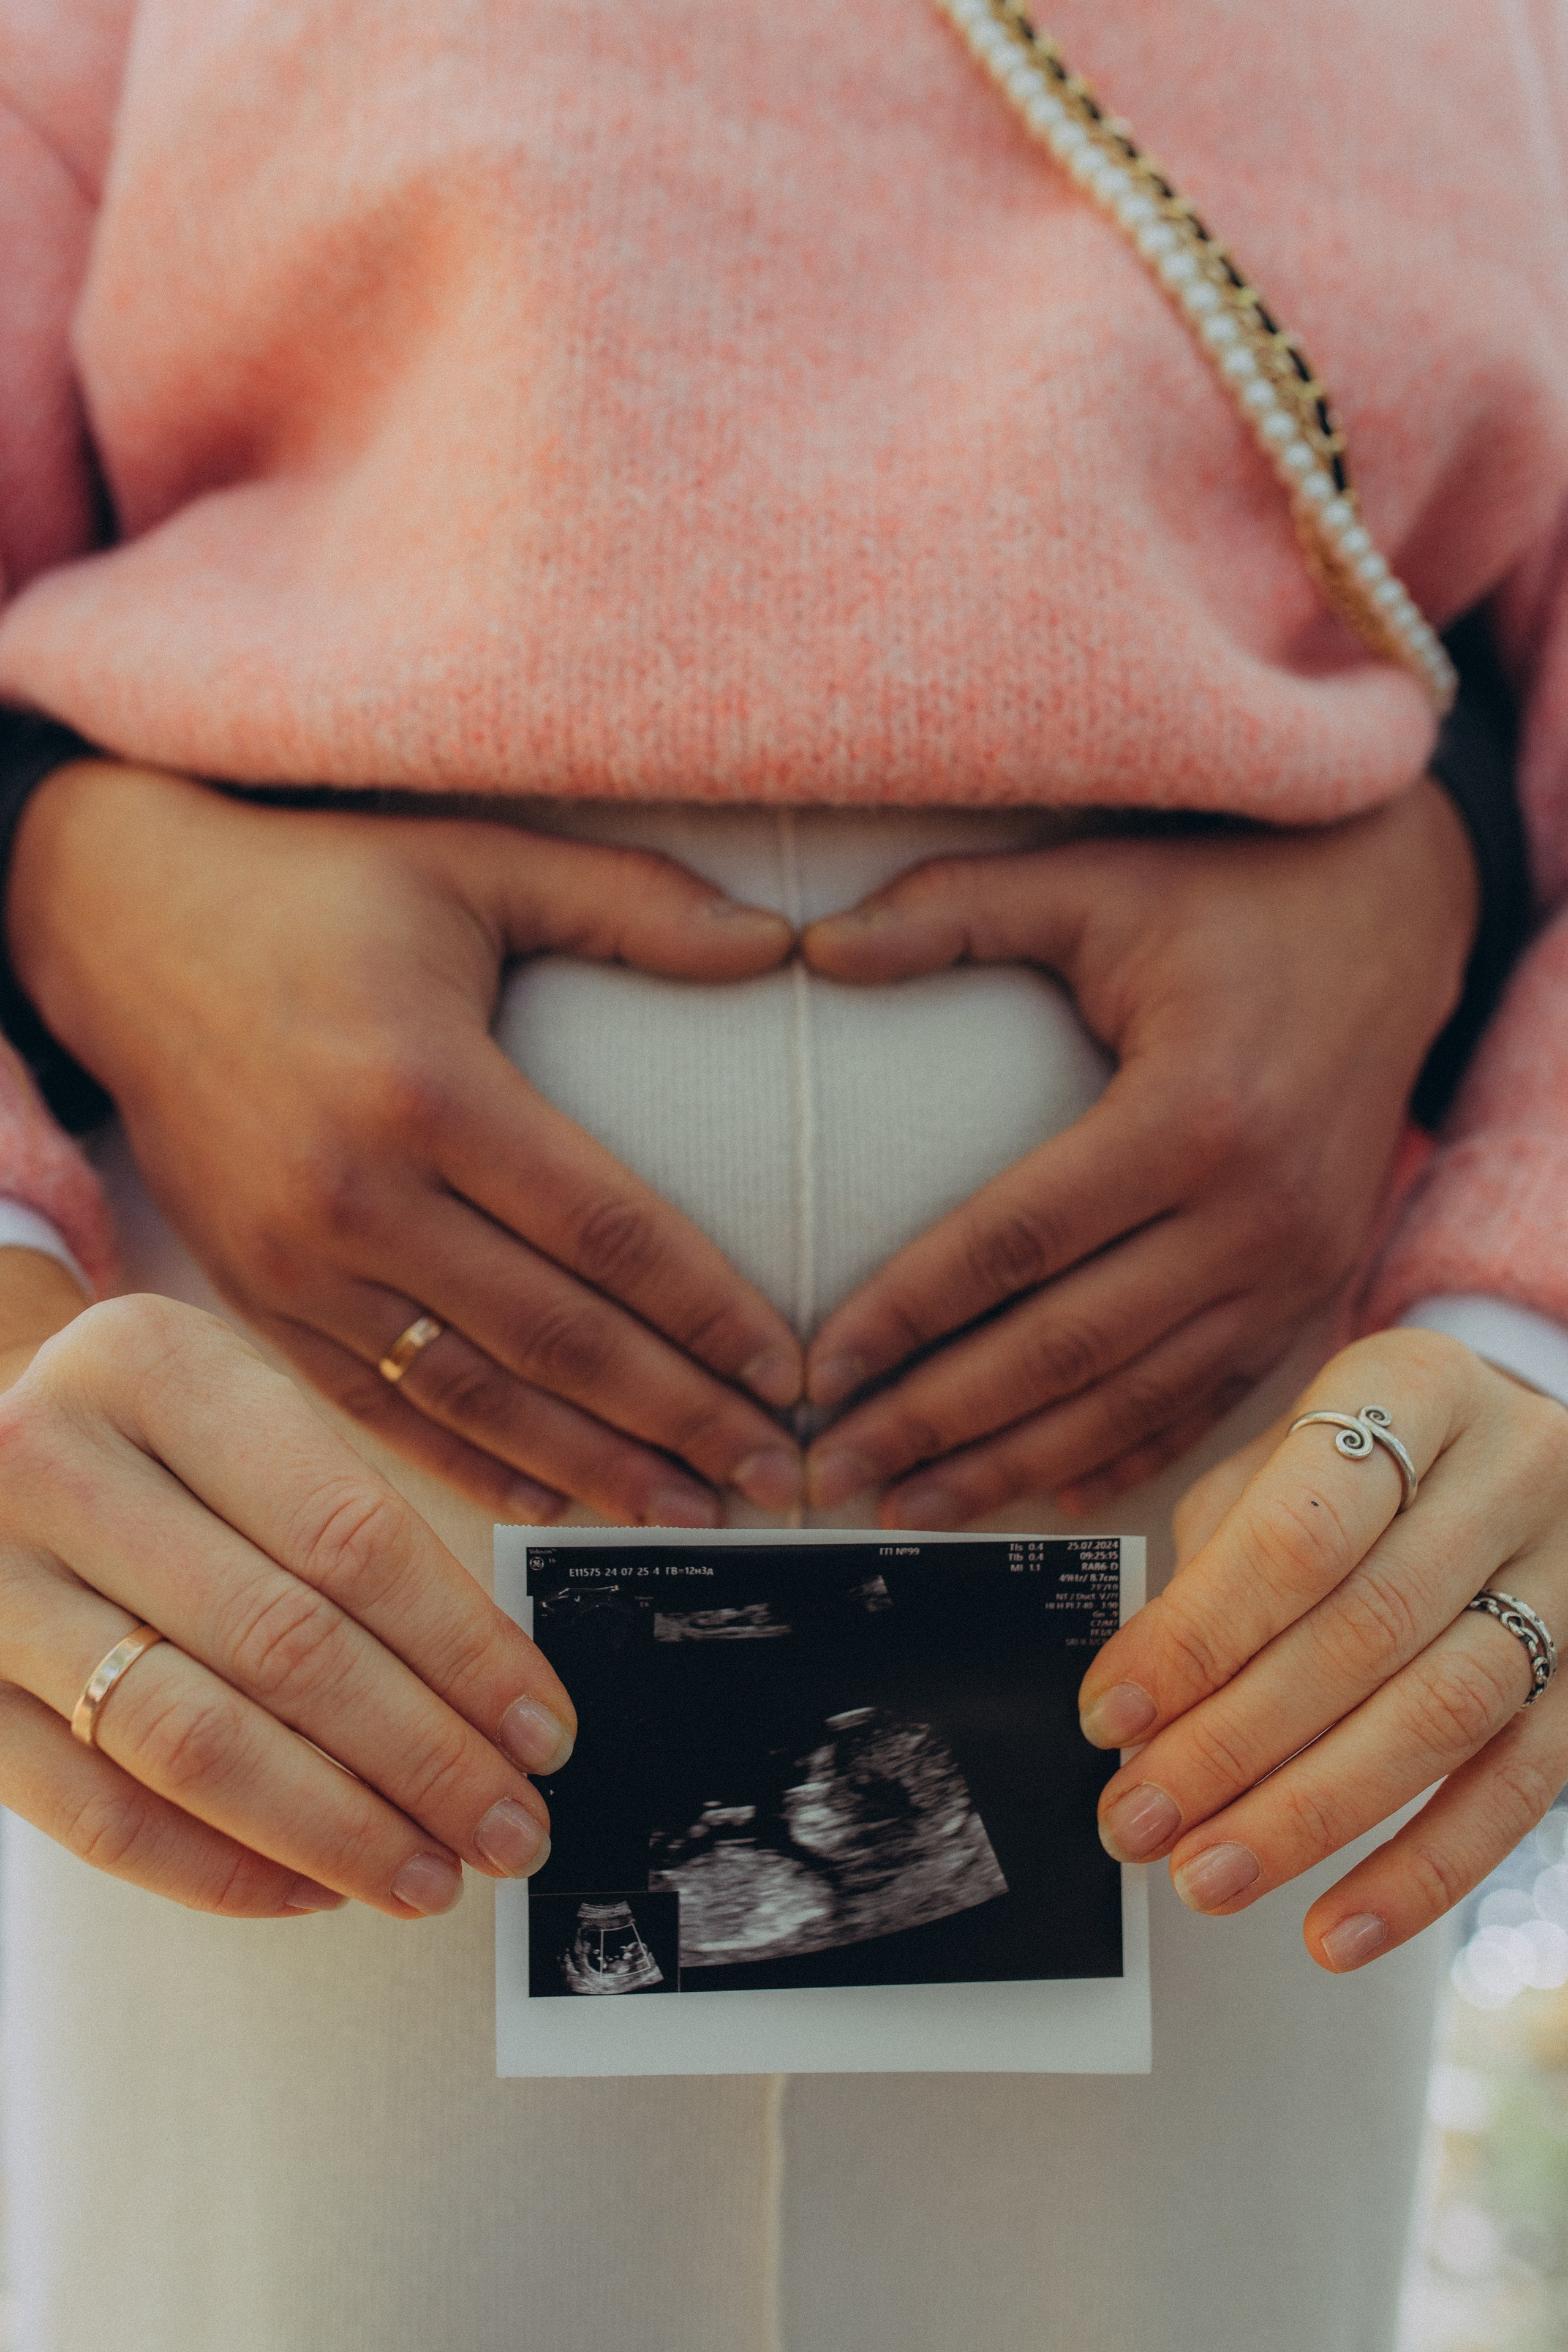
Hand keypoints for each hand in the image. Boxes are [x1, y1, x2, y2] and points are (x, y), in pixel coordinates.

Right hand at [0, 1280, 574, 1917]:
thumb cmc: (140, 1429)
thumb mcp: (242, 1405)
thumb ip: (351, 1521)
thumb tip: (496, 1690)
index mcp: (155, 1367)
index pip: (349, 1535)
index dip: (464, 1650)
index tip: (542, 1728)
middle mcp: (54, 1463)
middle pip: (283, 1646)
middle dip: (423, 1758)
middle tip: (509, 1824)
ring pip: (192, 1742)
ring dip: (334, 1829)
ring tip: (428, 1874)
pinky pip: (95, 1814)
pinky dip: (215, 1867)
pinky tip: (308, 1887)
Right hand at [9, 762, 804, 1523]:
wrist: (121, 924)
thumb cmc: (321, 888)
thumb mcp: (477, 861)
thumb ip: (633, 903)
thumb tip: (782, 942)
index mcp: (428, 1087)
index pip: (608, 1231)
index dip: (709, 1312)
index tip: (788, 1370)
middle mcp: (355, 1193)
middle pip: (556, 1337)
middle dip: (679, 1417)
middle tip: (773, 1474)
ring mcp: (293, 1260)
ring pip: (472, 1398)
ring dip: (592, 1467)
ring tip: (689, 1512)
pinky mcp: (250, 1296)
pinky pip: (374, 1408)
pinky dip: (467, 1465)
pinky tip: (552, 1504)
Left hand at [796, 781, 1477, 1525]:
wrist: (1395, 919)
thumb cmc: (1229, 899)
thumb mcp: (1092, 880)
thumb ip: (951, 910)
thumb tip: (810, 946)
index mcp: (1192, 1114)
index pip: (1016, 1243)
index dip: (907, 1314)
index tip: (816, 1368)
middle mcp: (1255, 1212)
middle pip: (1067, 1349)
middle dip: (937, 1422)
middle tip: (829, 1469)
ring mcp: (1294, 1267)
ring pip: (1133, 1400)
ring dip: (1013, 1465)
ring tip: (907, 1508)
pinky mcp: (1312, 1292)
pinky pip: (1207, 1403)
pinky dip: (1121, 1458)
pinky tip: (1038, 1496)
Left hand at [1079, 1329, 1567, 1970]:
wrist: (1514, 1445)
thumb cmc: (1367, 1462)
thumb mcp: (1282, 1461)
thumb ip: (1215, 1561)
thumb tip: (1139, 1709)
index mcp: (1416, 1388)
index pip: (1300, 1527)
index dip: (1198, 1633)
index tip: (1111, 1715)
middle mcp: (1513, 1470)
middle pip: (1363, 1630)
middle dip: (1232, 1745)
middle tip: (1138, 1821)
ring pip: (1442, 1714)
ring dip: (1309, 1816)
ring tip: (1208, 1875)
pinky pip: (1518, 1791)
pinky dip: (1419, 1874)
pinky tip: (1334, 1931)